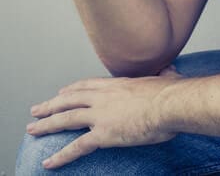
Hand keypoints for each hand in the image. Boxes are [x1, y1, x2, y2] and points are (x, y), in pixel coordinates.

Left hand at [26, 75, 176, 168]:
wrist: (172, 103)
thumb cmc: (174, 93)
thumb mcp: (168, 78)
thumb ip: (165, 74)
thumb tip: (170, 70)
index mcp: (119, 84)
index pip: (88, 85)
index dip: (72, 89)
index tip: (62, 91)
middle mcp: (105, 97)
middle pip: (70, 99)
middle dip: (51, 105)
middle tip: (37, 110)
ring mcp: (101, 114)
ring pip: (66, 119)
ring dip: (47, 124)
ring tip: (33, 129)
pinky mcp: (104, 134)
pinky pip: (77, 147)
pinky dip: (61, 156)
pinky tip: (50, 162)